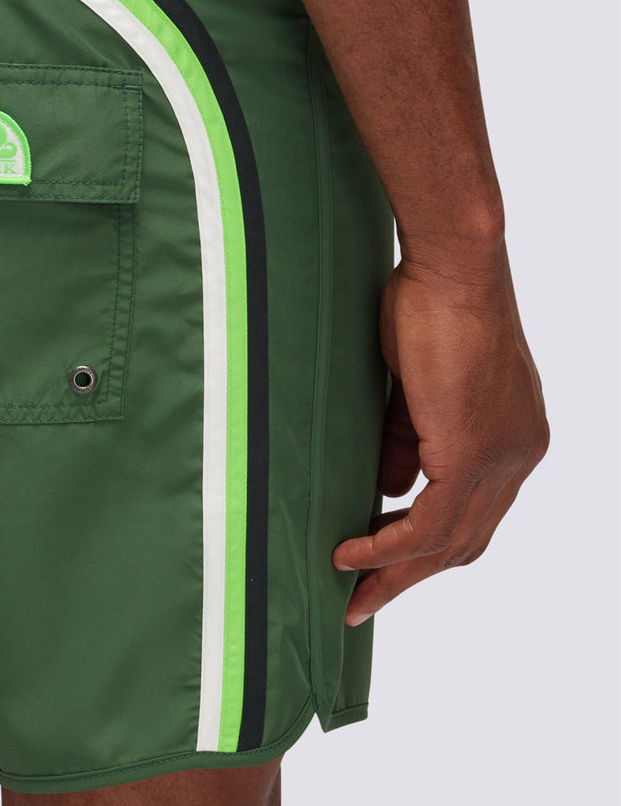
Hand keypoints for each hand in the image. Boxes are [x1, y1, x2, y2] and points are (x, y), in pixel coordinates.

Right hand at [332, 244, 548, 624]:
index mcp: (513, 437)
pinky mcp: (474, 454)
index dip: (427, 545)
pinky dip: (388, 545)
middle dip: (410, 576)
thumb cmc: (430, 305)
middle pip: (466, 541)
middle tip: (363, 603)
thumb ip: (405, 443)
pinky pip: (429, 524)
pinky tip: (352, 553)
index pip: (474, 512)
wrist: (453, 268)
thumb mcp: (413, 388)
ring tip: (352, 594)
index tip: (383, 563)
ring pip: (450, 543)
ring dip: (396, 573)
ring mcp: (503, 458)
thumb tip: (385, 492)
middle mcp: (519, 456)